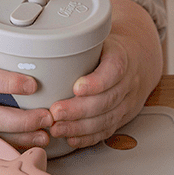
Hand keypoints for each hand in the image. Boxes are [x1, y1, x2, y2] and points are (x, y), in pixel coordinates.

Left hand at [46, 0, 163, 149]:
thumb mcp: (100, 36)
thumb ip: (75, 38)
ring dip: (80, 127)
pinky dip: (88, 137)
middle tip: (55, 112)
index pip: (114, 69)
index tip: (77, 87)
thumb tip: (33, 38)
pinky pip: (107, 130)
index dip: (97, 81)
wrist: (139, 59)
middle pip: (107, 99)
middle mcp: (128, 82)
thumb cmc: (109, 48)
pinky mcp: (122, 117)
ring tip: (57, 128)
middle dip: (79, 109)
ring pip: (106, 118)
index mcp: (122, 57)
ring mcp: (127, 102)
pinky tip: (71, 138)